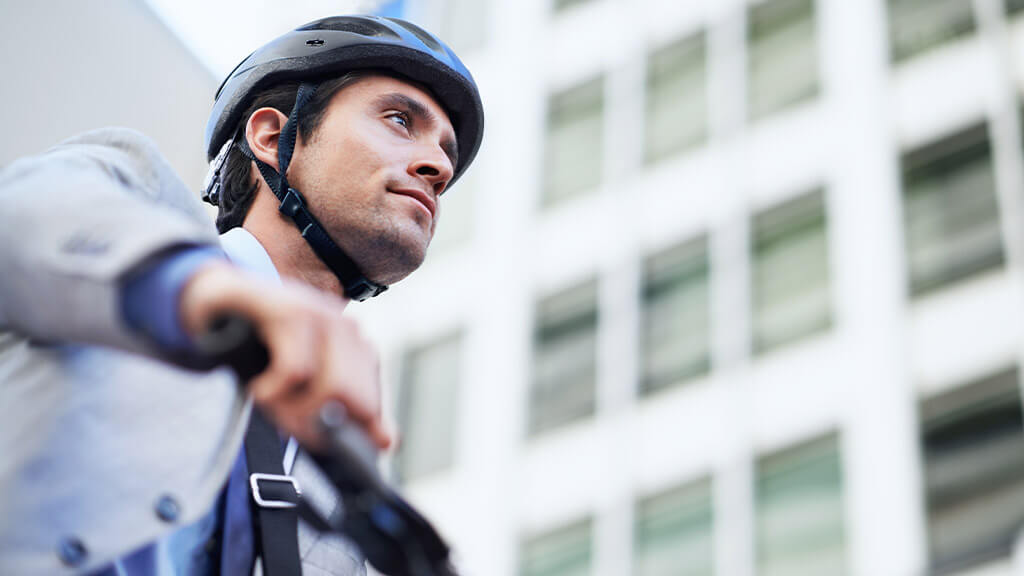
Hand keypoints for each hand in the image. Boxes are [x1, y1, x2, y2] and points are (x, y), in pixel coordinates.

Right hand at [178, 261, 391, 451]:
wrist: (217, 300)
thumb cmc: (261, 346)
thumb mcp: (304, 384)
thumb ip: (345, 411)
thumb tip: (387, 442)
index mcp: (356, 346)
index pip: (371, 405)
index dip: (341, 433)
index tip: (311, 438)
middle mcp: (346, 329)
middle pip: (357, 402)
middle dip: (318, 426)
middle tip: (284, 422)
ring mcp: (321, 317)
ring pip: (332, 389)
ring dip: (294, 411)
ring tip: (270, 402)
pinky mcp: (291, 313)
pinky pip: (296, 372)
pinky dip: (272, 392)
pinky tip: (258, 388)